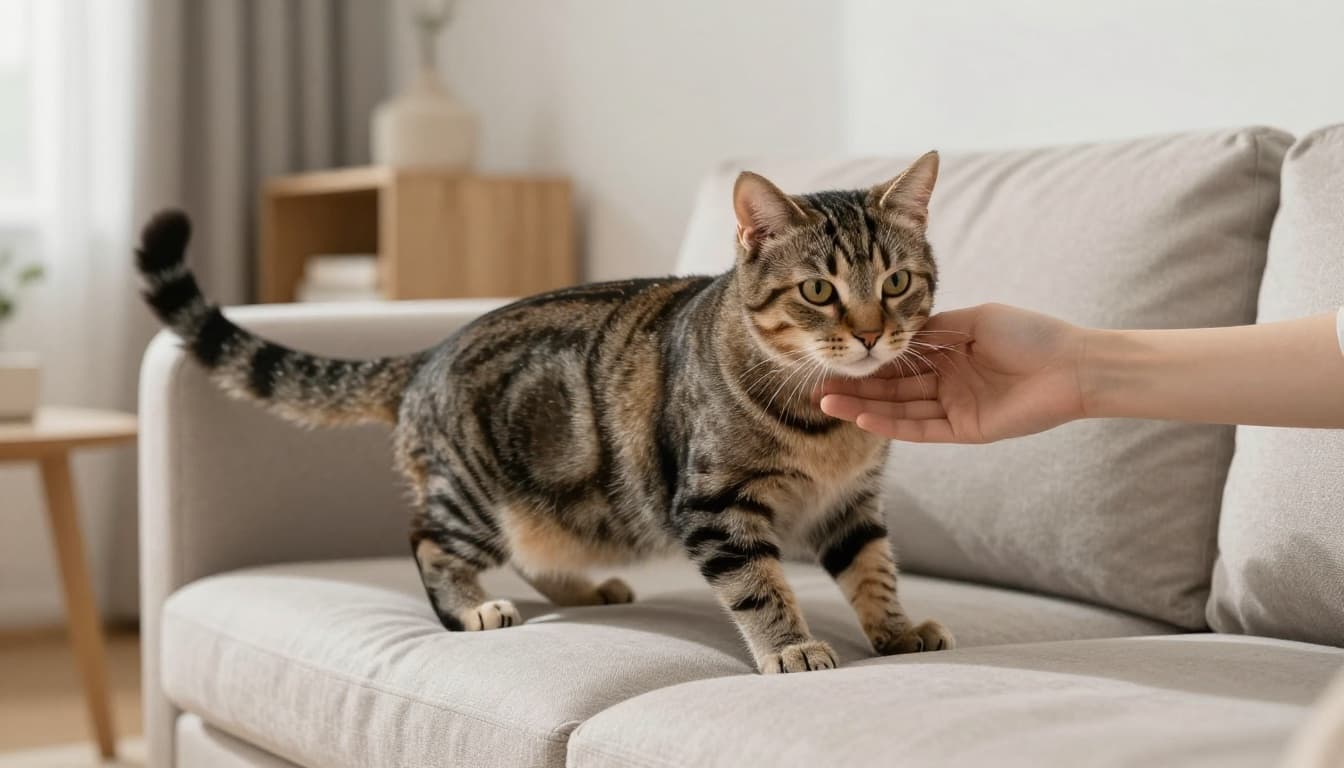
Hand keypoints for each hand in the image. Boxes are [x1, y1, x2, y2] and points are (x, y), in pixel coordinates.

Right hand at [817, 303, 1087, 442]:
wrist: (1073, 365)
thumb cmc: (1030, 335)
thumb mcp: (973, 321)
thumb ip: (932, 329)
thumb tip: (892, 332)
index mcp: (949, 353)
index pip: (898, 359)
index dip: (867, 359)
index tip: (834, 355)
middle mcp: (947, 382)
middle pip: (891, 387)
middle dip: (854, 386)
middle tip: (816, 387)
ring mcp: (954, 408)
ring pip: (899, 409)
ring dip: (862, 407)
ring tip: (827, 404)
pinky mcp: (964, 430)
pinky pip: (919, 428)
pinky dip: (890, 424)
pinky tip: (862, 417)